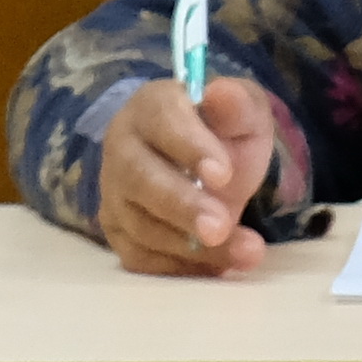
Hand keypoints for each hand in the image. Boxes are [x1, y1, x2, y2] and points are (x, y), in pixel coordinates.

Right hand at [95, 75, 285, 274]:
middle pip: (141, 179)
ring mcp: (115, 193)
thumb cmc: (222, 131)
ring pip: (141, 225)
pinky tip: (220, 267)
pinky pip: (140, 257)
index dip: (190, 148)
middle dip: (183, 207)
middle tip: (220, 227)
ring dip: (192, 247)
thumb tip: (222, 92)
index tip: (223, 174)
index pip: (162, 121)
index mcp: (152, 107)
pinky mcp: (119, 232)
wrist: (207, 163)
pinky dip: (180, 268)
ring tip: (246, 252)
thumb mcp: (242, 112)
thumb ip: (237, 105)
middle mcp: (123, 148)